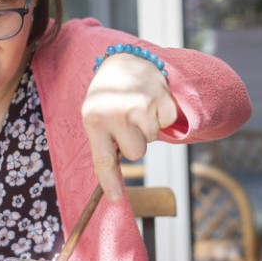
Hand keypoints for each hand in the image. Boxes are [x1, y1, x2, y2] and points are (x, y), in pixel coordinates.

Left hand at [81, 51, 178, 200]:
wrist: (124, 61)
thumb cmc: (108, 98)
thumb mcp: (95, 116)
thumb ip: (103, 144)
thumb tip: (114, 190)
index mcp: (94, 120)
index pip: (104, 159)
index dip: (110, 182)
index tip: (116, 200)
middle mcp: (117, 112)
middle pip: (136, 152)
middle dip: (135, 142)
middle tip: (128, 124)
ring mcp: (140, 103)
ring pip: (152, 138)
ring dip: (147, 127)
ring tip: (137, 109)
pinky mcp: (160, 96)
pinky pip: (167, 122)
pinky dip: (162, 115)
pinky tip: (150, 101)